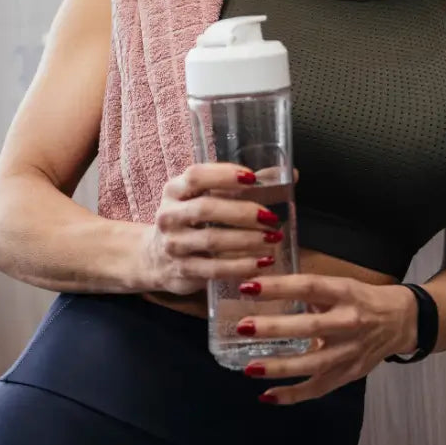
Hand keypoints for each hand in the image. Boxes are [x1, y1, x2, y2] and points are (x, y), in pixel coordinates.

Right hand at [138, 163, 286, 295]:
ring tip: (273, 238)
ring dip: (247, 239)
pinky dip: (241, 265)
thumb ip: (241, 187)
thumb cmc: (190, 220)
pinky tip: (262, 262)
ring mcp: (174, 245)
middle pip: (205, 209)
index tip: (252, 178)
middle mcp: (169, 216)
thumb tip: (291, 174)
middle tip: (270, 216)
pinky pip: (215, 269)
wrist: (154, 257)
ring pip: (212, 240)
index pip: (196, 176)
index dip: (224, 175)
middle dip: (241, 212)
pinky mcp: (183, 270)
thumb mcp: (203, 198)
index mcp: (174, 190)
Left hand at [233, 275, 417, 404]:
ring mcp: (350, 351)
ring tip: (250, 367)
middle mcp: (349, 322)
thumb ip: (309, 291)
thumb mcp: (340, 285)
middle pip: (310, 327)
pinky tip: (267, 395)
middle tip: (243, 326)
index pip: (309, 287)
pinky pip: (319, 388)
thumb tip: (264, 287)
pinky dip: (293, 395)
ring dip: (280, 367)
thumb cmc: (361, 299)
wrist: (402, 321)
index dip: (279, 287)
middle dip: (275, 328)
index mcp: (344, 293)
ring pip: (313, 363)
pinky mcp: (350, 373)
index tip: (249, 287)